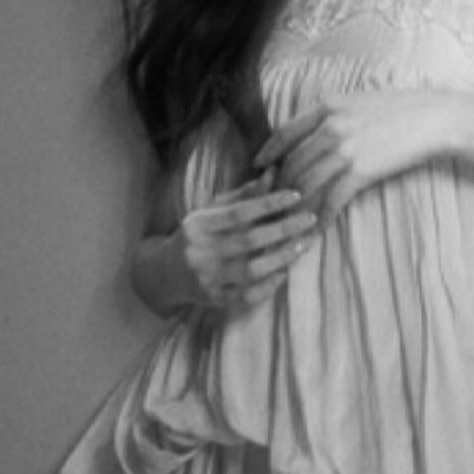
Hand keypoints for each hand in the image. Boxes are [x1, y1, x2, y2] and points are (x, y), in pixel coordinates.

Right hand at [173, 172, 318, 309]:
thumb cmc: (198, 235)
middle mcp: (201, 252)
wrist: (163, 273)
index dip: (269, 203)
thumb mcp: (212, 211)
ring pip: (251, 270)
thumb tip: (274, 173)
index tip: (296, 195)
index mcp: (200, 225)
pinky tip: (284, 272)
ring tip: (304, 245)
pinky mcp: (214, 300)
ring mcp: (207, 278)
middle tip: (310, 220)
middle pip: (248, 240)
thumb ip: (244, 195)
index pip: (239, 212)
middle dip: (283, 229)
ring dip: (281, 258)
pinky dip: (268, 285)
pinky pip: (246, 296)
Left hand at [254, 91, 460, 219]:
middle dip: (277, 187)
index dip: (268, 152)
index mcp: (327, 108)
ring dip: (294, 206)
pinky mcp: (360, 171)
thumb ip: (333, 114)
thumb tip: (314, 129)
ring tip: (288, 221)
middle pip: (291, 163)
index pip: (285, 132)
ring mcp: (344, 150)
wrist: (433, 119)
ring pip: (306, 183)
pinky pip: (331, 199)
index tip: (259, 167)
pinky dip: (320, 216)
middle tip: (269, 204)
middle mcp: (330, 128)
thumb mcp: (359, 101)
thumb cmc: (401, 109)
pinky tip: (316, 228)